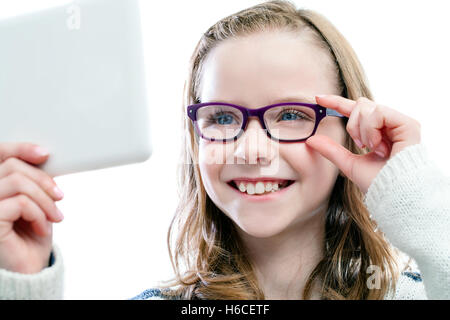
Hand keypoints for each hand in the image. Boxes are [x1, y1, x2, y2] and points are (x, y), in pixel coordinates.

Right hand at [0, 143, 63, 273]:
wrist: (28, 269)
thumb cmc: (29, 236)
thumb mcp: (35, 201)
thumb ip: (31, 180)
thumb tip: (42, 155)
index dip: (20, 148)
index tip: (45, 154)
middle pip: (12, 166)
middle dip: (44, 181)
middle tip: (59, 198)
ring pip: (18, 182)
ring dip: (44, 200)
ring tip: (54, 217)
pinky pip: (20, 203)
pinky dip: (39, 214)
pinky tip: (42, 228)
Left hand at [306, 95, 420, 194]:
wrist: (394, 195)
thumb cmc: (377, 183)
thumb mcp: (349, 163)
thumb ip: (331, 150)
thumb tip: (310, 140)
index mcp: (378, 132)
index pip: (356, 110)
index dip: (337, 102)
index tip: (318, 98)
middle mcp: (390, 125)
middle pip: (360, 104)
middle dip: (352, 125)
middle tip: (361, 146)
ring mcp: (400, 123)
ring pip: (367, 107)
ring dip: (361, 130)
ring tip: (372, 148)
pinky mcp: (408, 124)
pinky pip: (379, 112)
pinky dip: (371, 129)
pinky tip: (378, 145)